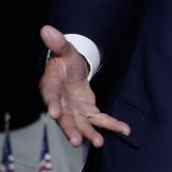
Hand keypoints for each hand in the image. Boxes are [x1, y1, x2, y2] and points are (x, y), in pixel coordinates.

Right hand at [39, 25, 129, 147]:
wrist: (72, 69)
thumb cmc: (65, 59)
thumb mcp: (63, 49)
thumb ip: (57, 43)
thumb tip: (46, 29)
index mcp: (52, 86)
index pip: (51, 96)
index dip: (53, 104)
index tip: (55, 114)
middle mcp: (61, 102)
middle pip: (65, 117)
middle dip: (71, 129)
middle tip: (77, 141)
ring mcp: (74, 109)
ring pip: (82, 123)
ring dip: (90, 133)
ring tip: (99, 142)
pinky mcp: (88, 111)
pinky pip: (100, 119)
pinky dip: (112, 125)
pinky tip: (124, 130)